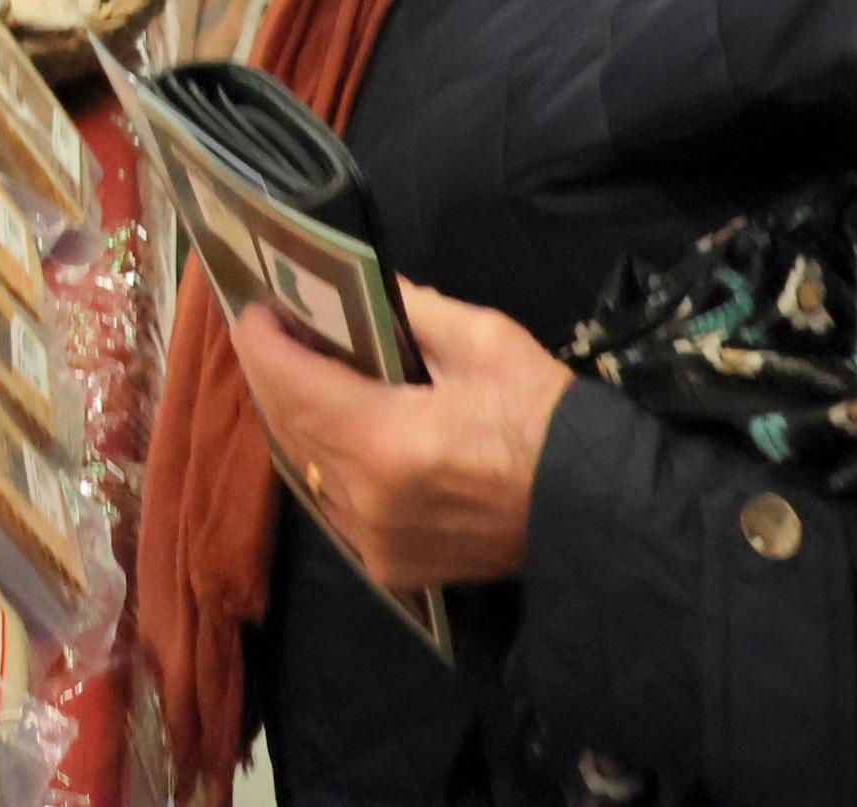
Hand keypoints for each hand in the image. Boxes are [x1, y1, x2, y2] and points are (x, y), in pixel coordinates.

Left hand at [235, 287, 572, 590]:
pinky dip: (319, 461)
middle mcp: (367, 498)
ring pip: (303, 466)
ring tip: (291, 371)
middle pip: (288, 424)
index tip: (254, 309)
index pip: (293, 384)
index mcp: (387, 441)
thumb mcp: (486, 341)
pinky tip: (324, 428)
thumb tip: (359, 291)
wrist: (601, 514)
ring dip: (289, 416)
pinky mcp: (390, 565)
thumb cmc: (547, 421)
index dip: (263, 342)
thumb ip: (411, 311)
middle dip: (269, 371)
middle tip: (269, 330)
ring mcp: (374, 540)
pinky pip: (330, 503)